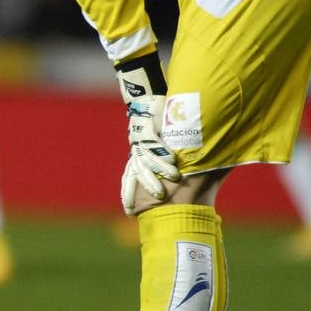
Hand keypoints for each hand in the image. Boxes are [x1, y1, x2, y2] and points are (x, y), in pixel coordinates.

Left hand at [121, 94, 181, 214]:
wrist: (149, 99)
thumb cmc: (161, 126)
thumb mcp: (161, 146)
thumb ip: (167, 162)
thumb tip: (182, 182)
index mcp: (137, 156)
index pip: (129, 178)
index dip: (128, 194)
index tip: (129, 212)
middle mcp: (136, 149)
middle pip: (137, 171)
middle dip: (146, 185)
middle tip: (159, 196)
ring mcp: (140, 138)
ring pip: (146, 158)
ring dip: (160, 168)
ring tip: (175, 176)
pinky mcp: (146, 126)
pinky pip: (153, 142)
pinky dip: (163, 151)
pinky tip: (173, 159)